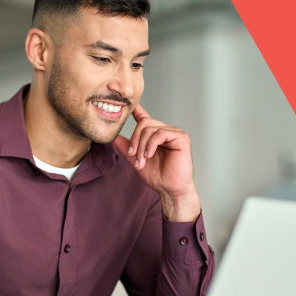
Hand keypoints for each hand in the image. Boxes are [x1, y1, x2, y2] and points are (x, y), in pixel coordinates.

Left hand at [113, 104, 200, 221]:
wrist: (170, 189)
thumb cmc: (158, 176)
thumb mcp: (136, 161)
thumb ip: (126, 149)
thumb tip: (114, 137)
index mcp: (155, 135)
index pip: (145, 117)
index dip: (136, 110)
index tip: (128, 106)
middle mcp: (165, 131)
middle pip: (144, 123)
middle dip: (135, 140)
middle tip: (133, 156)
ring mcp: (174, 133)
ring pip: (150, 129)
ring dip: (141, 146)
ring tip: (142, 161)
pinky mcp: (181, 137)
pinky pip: (160, 133)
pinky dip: (151, 145)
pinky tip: (149, 155)